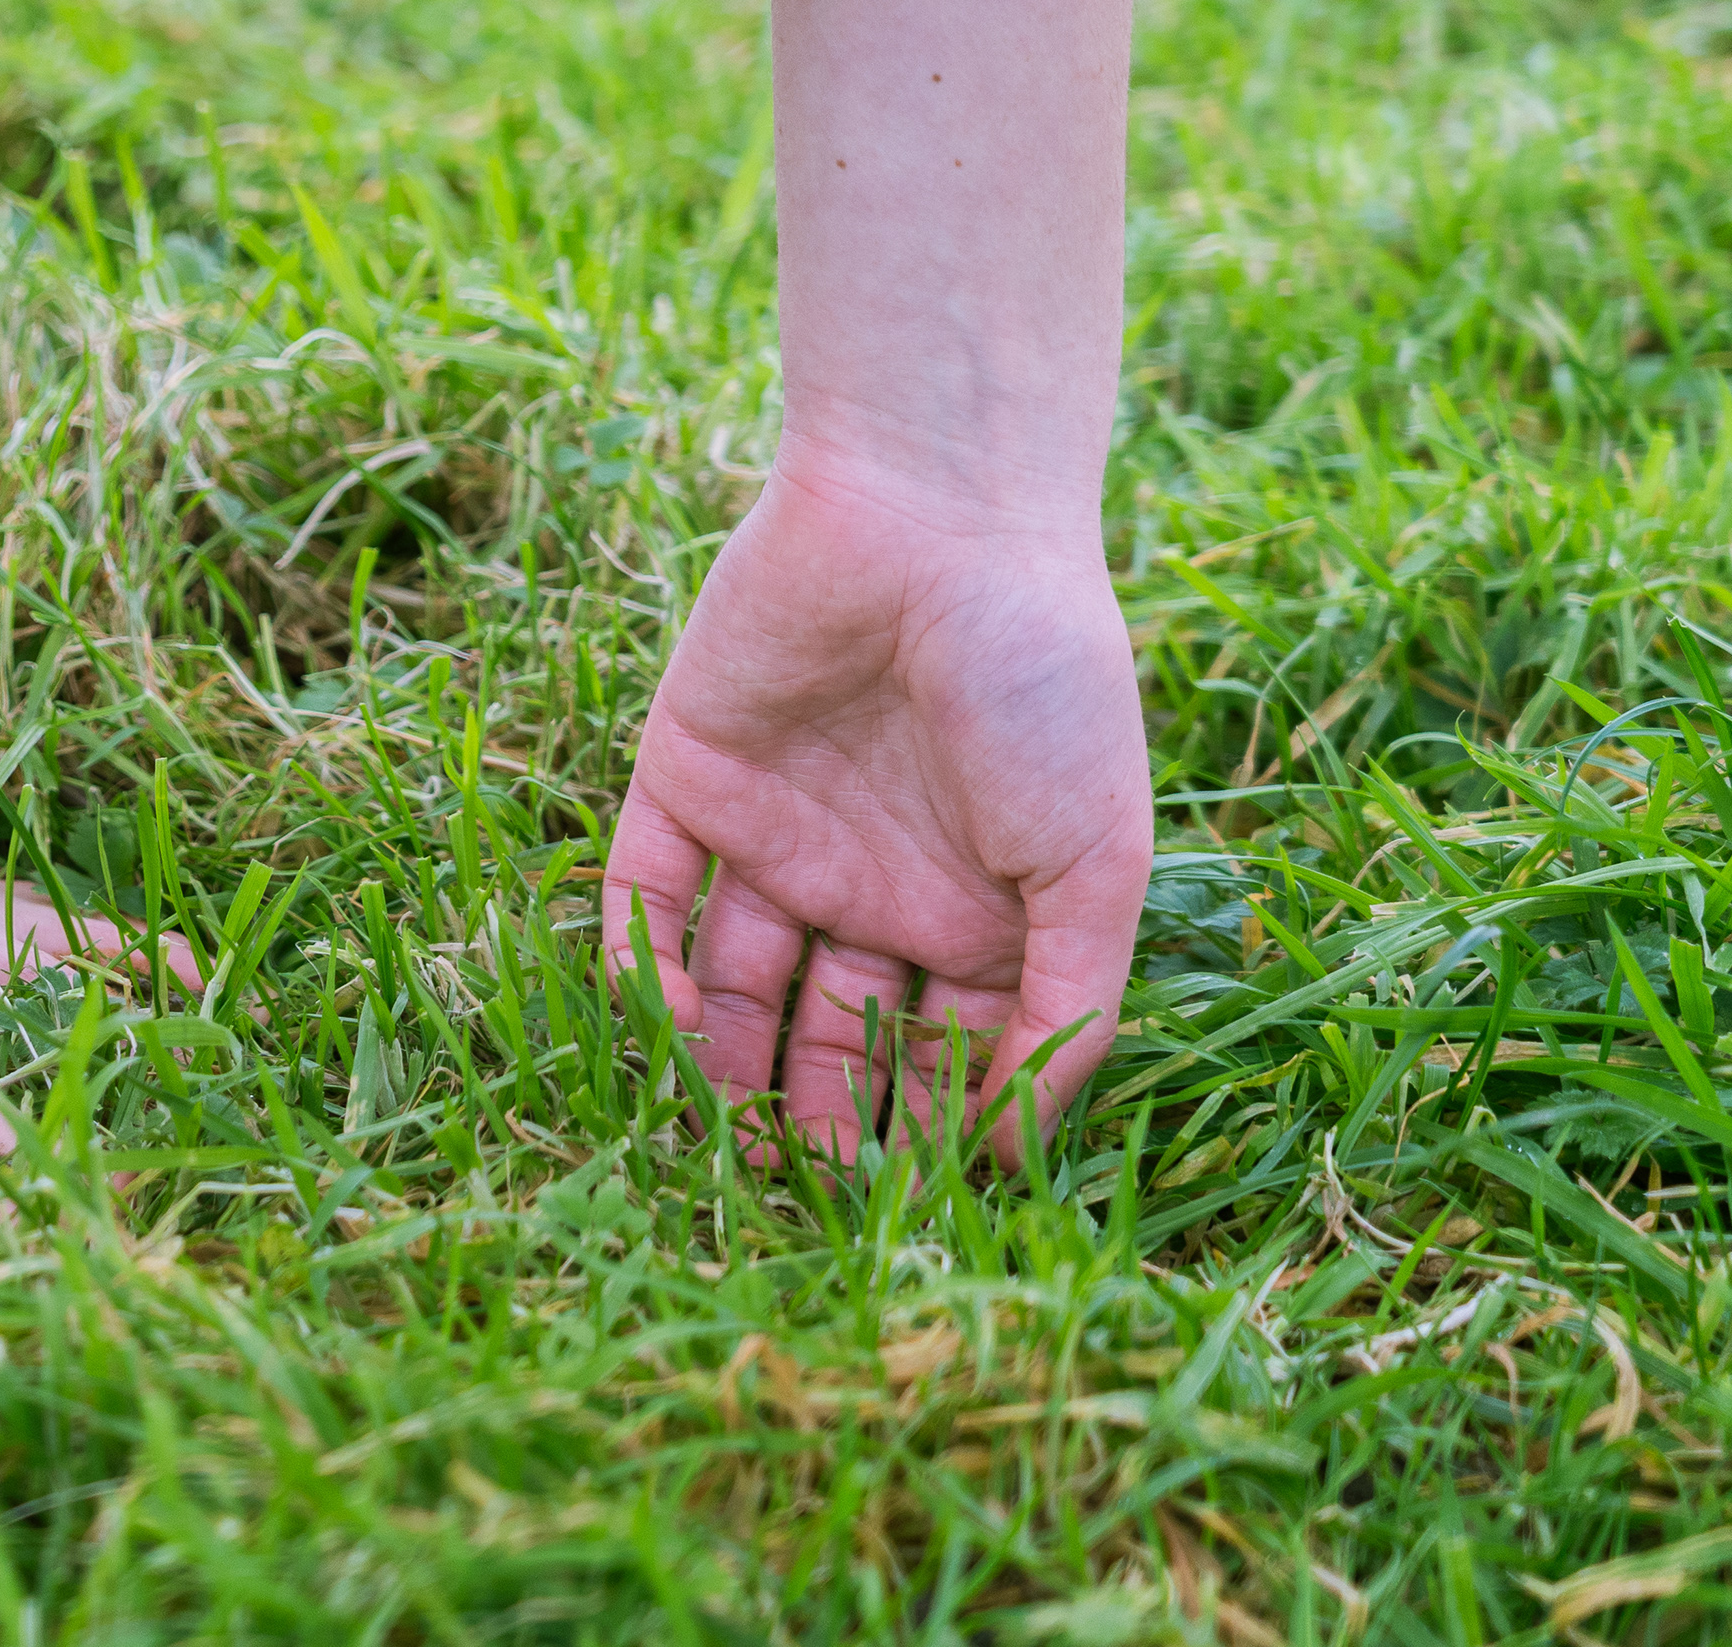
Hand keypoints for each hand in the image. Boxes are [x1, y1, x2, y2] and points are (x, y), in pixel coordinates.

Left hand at [601, 455, 1153, 1164]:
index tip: (898, 1209)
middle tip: (791, 1192)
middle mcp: (871, 883)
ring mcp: (773, 832)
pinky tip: (661, 1029)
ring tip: (718, 1141)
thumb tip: (1023, 1151)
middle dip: (812, 1115)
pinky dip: (640, 964)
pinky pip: (644, 891)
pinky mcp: (682, 777)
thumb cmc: (1042, 687)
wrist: (935, 522)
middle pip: (828, 1032)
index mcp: (977, 910)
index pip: (939, 1053)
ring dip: (719, 1065)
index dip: (922, 1131)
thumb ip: (1066, 1008)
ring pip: (730, 980)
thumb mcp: (1092, 862)